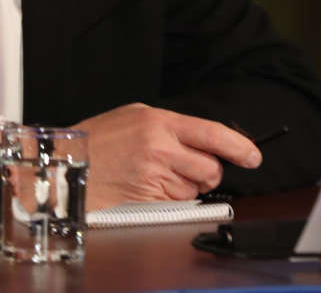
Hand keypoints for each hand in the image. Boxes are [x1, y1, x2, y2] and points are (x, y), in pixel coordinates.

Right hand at [71, 103, 260, 210]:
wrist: (67, 164)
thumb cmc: (97, 139)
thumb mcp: (133, 116)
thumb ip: (170, 126)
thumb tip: (206, 140)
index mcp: (158, 121)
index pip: (212, 133)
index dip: (239, 146)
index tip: (253, 156)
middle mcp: (160, 148)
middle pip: (210, 168)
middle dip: (206, 171)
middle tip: (186, 166)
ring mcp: (155, 175)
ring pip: (195, 189)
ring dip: (185, 186)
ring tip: (156, 174)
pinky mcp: (149, 199)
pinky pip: (178, 203)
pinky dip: (171, 199)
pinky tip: (148, 186)